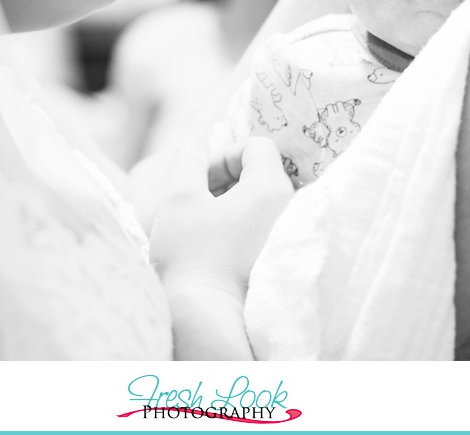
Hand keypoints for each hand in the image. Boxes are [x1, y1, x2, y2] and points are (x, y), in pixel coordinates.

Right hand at [149, 138, 291, 299]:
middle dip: (224, 181)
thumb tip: (193, 148)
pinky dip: (239, 232)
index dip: (223, 155)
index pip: (257, 147)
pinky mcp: (278, 266)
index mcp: (272, 189)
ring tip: (201, 229)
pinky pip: (261, 233)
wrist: (206, 322)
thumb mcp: (180, 197)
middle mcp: (289, 211)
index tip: (199, 179)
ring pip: (259, 207)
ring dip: (229, 207)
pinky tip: (214, 252)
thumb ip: (188, 163)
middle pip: (260, 176)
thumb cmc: (192, 256)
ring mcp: (287, 241)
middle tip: (196, 203)